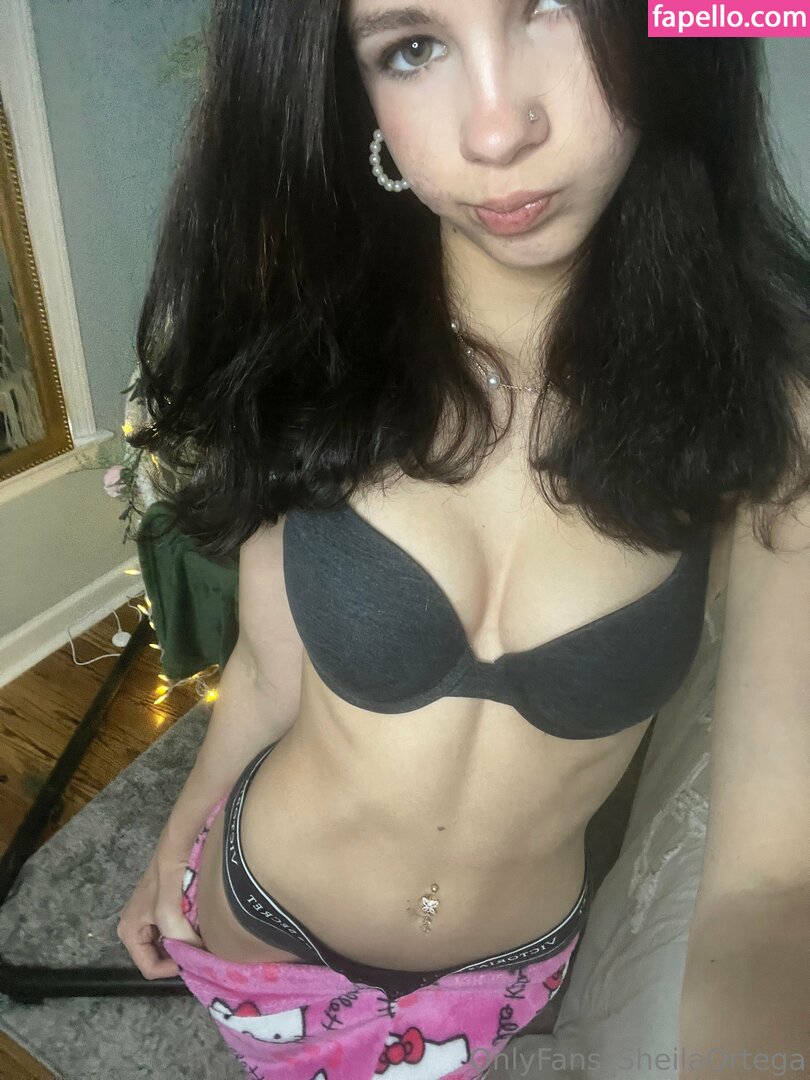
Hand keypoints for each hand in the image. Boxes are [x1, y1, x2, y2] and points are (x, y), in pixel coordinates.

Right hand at [116, 854, 203, 979]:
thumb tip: (200, 956)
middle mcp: (136, 928)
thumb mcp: (169, 914)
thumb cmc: (167, 880)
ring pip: (169, 944)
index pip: (149, 968)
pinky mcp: (163, 909)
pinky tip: (199, 928)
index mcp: (129, 932)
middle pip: (159, 957)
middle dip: (178, 957)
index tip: (192, 962)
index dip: (171, 969)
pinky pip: (175, 930)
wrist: (175, 848)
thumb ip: (181, 939)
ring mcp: (150, 918)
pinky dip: (186, 932)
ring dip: (184, 945)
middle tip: (199, 954)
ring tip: (200, 941)